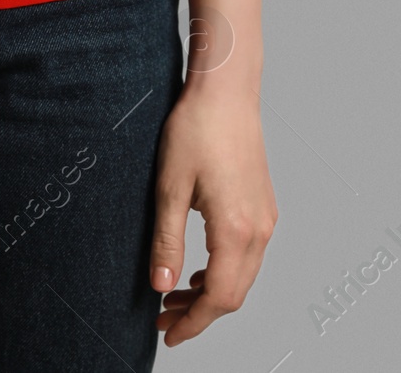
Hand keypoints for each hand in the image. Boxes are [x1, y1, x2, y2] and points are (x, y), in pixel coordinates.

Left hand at [150, 88, 275, 344]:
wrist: (225, 93)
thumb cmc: (193, 132)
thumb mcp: (168, 189)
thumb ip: (166, 241)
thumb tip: (161, 286)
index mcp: (237, 230)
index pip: (220, 297)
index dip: (194, 322)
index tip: (167, 335)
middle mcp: (260, 230)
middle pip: (235, 293)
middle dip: (199, 313)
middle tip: (162, 321)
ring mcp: (266, 218)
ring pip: (243, 276)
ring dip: (211, 293)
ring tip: (174, 298)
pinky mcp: (263, 206)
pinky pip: (248, 256)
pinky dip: (224, 271)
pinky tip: (198, 269)